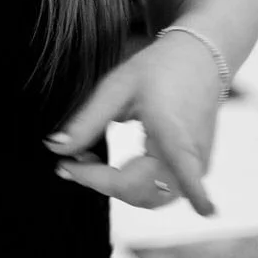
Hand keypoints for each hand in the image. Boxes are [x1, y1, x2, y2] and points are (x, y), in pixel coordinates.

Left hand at [43, 35, 224, 216]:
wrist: (202, 58)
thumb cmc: (161, 68)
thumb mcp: (117, 87)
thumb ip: (87, 121)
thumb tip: (55, 146)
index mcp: (172, 139)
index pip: (132, 183)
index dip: (95, 181)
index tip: (64, 167)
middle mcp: (191, 161)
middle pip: (138, 195)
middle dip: (101, 183)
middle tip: (72, 160)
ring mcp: (198, 168)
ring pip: (150, 199)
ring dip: (118, 188)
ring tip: (90, 160)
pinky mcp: (197, 169)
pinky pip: (161, 190)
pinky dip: (134, 186)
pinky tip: (113, 165)